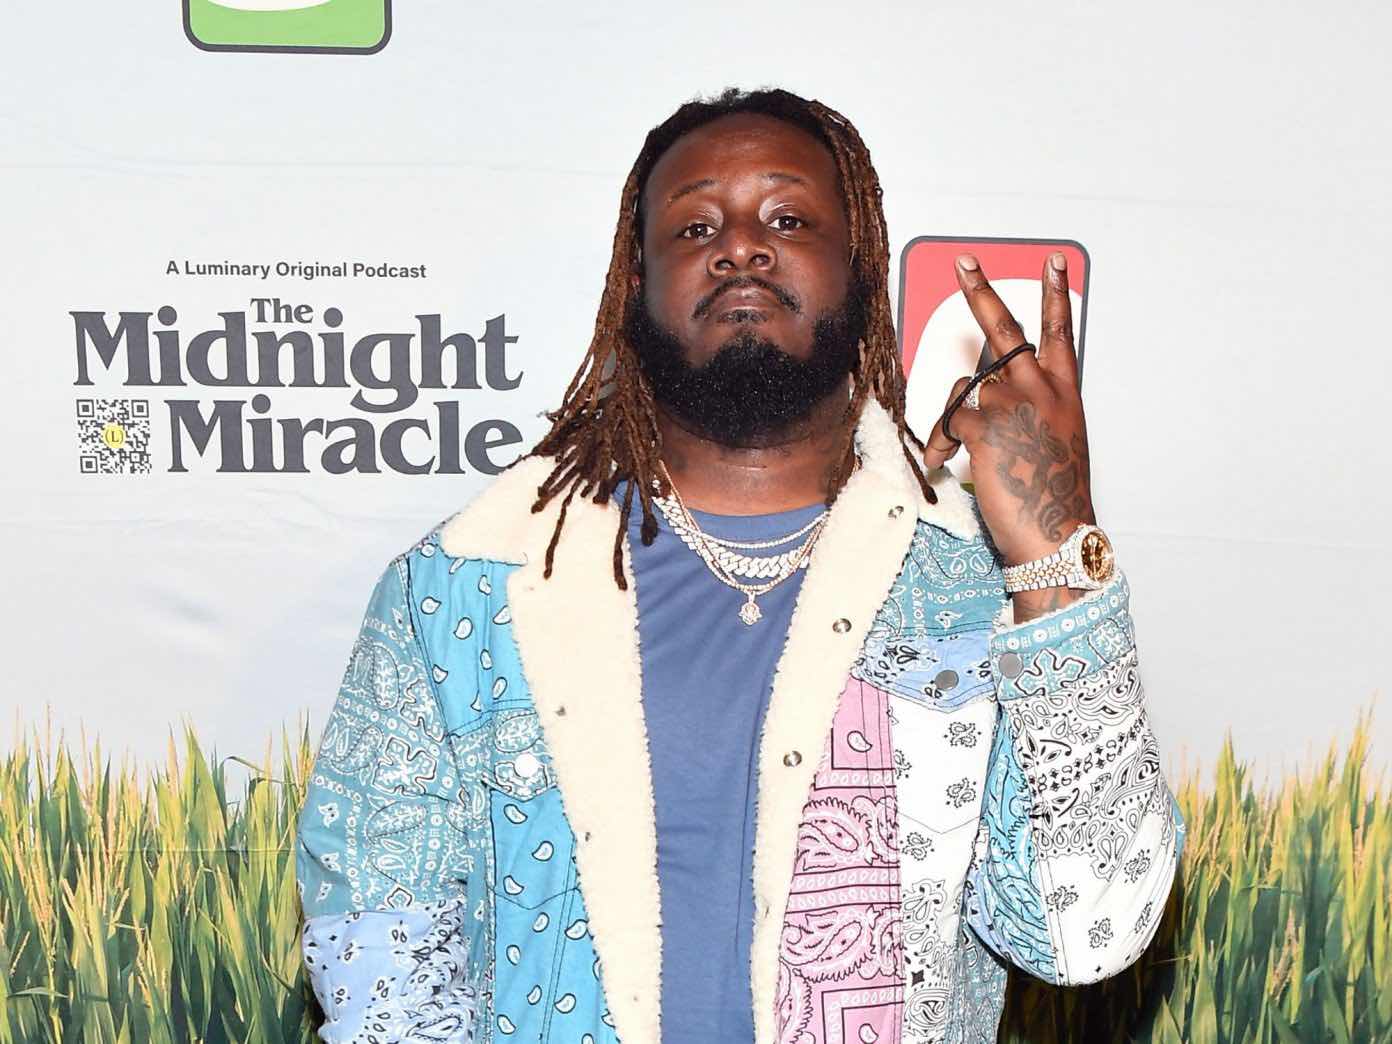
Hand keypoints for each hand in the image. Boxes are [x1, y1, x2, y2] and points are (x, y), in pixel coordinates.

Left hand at [922, 252, 1095, 572]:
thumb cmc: (1053, 495)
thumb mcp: (1056, 441)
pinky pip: (947, 420)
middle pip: (1007, 331)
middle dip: (982, 293)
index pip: (1061, 334)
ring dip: (952, 418)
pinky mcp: (985, 424)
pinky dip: (938, 442)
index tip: (1054, 262)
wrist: (1055, 533)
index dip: (1056, 295)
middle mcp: (1041, 390)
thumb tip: (986, 398)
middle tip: (965, 264)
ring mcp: (1013, 404)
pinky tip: (944, 462)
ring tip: (952, 450)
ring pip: (964, 389)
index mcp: (1064, 394)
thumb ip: (1031, 409)